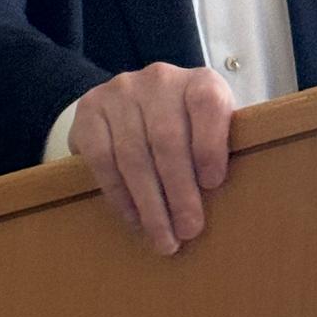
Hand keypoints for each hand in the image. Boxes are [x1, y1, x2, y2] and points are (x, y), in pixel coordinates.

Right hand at [68, 63, 233, 254]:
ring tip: (163, 237)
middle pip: (168, 139)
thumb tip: (226, 203)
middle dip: (179, 192)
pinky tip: (134, 218)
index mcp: (200, 81)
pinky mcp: (90, 110)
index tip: (213, 184)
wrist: (133, 106)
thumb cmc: (187, 128)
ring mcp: (121, 91)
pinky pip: (103, 159)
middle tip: (188, 230)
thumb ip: (221, 151)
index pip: (207, 104)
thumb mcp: (212, 129)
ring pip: (134, 154)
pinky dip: (120, 195)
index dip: (210, 144)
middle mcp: (160, 79)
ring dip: (150, 204)